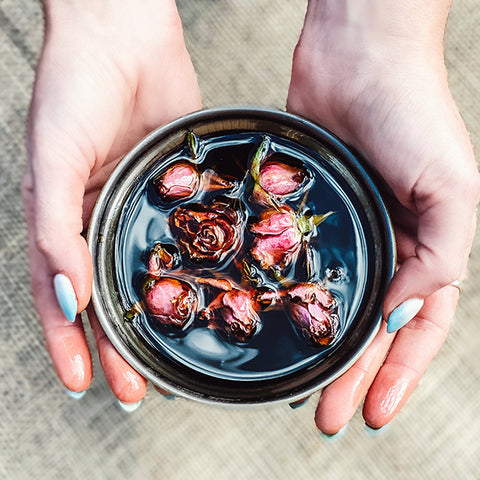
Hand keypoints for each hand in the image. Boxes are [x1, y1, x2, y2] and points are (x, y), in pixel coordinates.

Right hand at [22, 0, 200, 403]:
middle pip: (108, 299)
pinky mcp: (179, 192)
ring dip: (157, 320)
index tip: (86, 385)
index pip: (62, 298)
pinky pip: (186, 239)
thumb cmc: (73, 91)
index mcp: (64, 223)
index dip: (70, 344)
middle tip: (139, 389)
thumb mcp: (53, 163)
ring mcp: (141, 211)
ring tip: (173, 358)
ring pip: (149, 278)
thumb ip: (55, 231)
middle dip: (118, 348)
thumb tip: (69, 297)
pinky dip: (193, 271)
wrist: (122, 38)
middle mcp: (101, 223)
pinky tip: (206, 296)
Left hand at [287, 0, 479, 431]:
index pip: (416, 331)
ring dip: (322, 352)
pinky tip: (277, 325)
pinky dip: (292, 301)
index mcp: (427, 248)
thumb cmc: (412, 112)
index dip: (398, 377)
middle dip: (352, 378)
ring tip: (302, 392)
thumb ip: (438, 257)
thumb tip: (401, 316)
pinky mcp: (307, 215)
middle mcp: (388, 247)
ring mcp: (347, 234)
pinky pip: (299, 268)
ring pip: (333, 308)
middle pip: (369, 332)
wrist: (357, 56)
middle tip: (325, 419)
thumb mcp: (451, 189)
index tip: (370, 415)